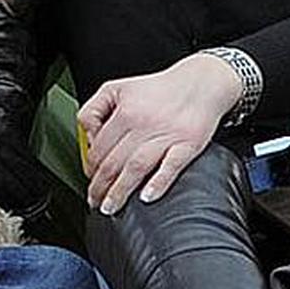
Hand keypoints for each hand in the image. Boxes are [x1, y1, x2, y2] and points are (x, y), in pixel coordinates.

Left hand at [79, 53, 241, 214]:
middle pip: (114, 161)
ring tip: (110, 206)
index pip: (99, 147)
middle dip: (100, 186)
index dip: (90, 166)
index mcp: (125, 112)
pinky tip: (146, 197)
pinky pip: (171, 167)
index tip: (89, 177)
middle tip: (95, 199)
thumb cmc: (159, 89)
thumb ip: (95, 109)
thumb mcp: (117, 87)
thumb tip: (89, 137)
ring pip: (136, 168)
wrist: (200, 82)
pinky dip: (158, 183)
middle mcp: (144, 124)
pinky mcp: (188, 145)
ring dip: (120, 191)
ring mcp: (166, 136)